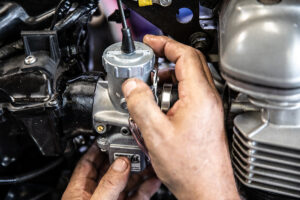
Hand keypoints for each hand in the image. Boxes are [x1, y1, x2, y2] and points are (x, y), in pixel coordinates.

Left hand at [62, 144, 160, 199]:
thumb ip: (109, 185)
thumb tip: (120, 163)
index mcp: (81, 190)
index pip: (89, 161)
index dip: (99, 147)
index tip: (111, 136)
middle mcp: (97, 194)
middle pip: (112, 169)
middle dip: (126, 157)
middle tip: (137, 147)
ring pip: (127, 182)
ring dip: (139, 171)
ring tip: (150, 161)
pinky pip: (137, 196)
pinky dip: (146, 187)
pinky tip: (154, 179)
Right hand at [122, 35, 239, 199]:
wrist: (206, 187)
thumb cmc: (189, 168)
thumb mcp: (156, 134)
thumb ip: (141, 104)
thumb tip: (132, 85)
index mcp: (199, 97)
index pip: (185, 56)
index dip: (166, 44)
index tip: (150, 42)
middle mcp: (207, 99)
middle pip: (189, 62)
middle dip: (166, 55)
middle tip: (147, 56)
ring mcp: (207, 108)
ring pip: (188, 77)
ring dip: (167, 74)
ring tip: (148, 81)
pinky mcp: (204, 116)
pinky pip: (188, 92)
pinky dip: (172, 88)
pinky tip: (159, 100)